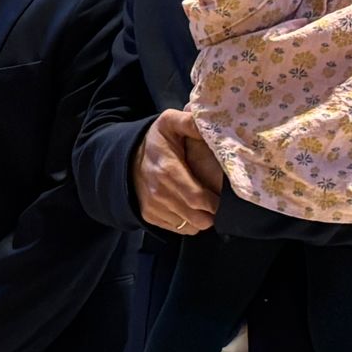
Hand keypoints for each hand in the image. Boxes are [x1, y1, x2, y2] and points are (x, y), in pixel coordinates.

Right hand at [132, 109, 220, 236]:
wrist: (126, 159)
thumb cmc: (155, 141)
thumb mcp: (169, 123)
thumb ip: (189, 122)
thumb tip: (209, 122)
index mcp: (168, 171)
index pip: (199, 198)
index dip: (217, 202)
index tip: (226, 195)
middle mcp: (160, 194)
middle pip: (199, 217)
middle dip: (215, 213)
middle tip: (221, 201)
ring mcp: (154, 208)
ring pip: (192, 226)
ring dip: (203, 218)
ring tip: (207, 204)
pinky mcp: (151, 217)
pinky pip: (181, 229)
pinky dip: (190, 222)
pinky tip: (192, 208)